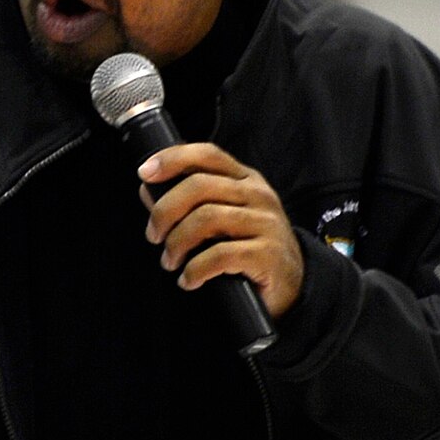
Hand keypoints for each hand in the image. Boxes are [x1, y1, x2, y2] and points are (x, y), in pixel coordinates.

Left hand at [138, 145, 303, 318]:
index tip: (145, 173)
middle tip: (154, 236)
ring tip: (170, 261)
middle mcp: (257, 195)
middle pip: (199, 187)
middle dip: (165, 212)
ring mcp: (265, 223)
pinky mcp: (267, 254)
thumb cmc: (252, 249)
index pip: (207, 155)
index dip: (172, 159)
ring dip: (177, 243)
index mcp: (245, 180)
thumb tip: (148, 191)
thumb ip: (189, 204)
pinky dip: (195, 270)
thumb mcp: (223, 220)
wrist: (295, 284)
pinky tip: (189, 279)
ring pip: (206, 219)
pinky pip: (220, 255)